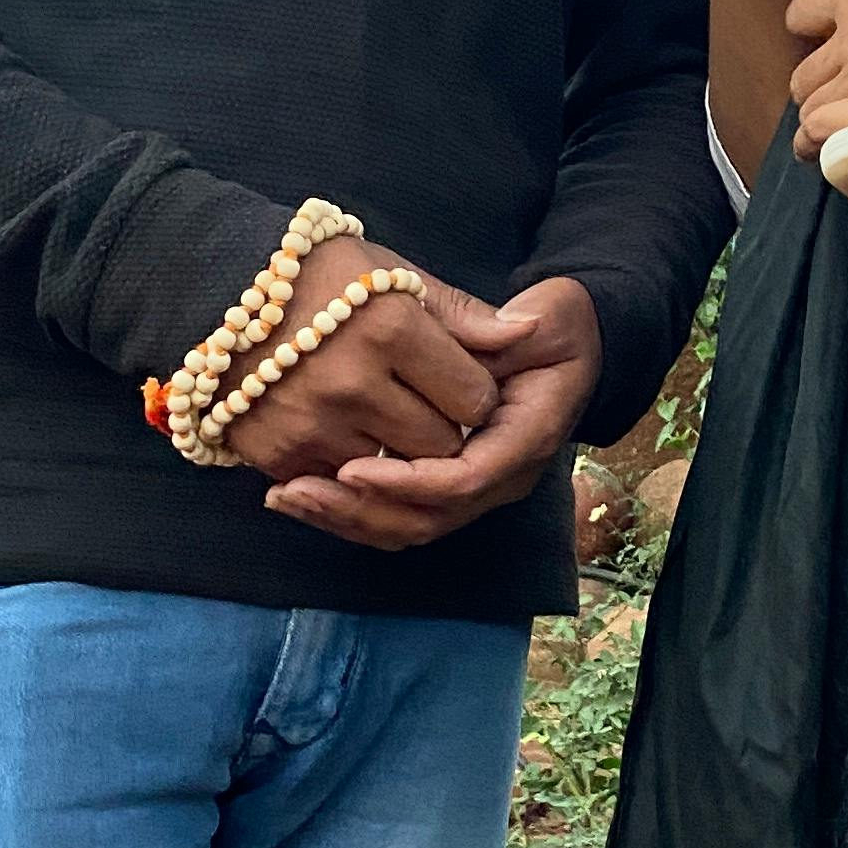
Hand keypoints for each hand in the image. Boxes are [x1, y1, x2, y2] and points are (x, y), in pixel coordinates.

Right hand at [211, 239, 503, 484]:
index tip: (456, 378)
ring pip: (394, 473)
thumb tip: (527, 335)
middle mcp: (350, 383)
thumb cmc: (319, 273)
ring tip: (379, 410)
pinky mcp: (277, 454)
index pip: (473, 397)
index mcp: (388, 329)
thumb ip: (462, 316)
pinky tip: (343, 430)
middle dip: (443, 430)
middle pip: (440, 445)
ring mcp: (311, 423)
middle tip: (423, 401)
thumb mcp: (395, 275)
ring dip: (396, 453)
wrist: (210, 285)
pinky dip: (351, 466)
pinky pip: (342, 484)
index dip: (473, 393)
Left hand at [262, 278, 604, 553]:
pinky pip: (395, 516)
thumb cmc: (551, 328)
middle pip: (427, 519)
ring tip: (285, 497)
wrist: (562, 346)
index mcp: (525, 442)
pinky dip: (347, 511)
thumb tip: (518, 328)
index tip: (352, 467)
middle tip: (297, 491)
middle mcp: (501, 478)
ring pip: (405, 527)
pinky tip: (296, 495)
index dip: (408, 481)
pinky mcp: (444, 487)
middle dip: (360, 510)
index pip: (464, 481)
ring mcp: (473, 489)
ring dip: (344, 518)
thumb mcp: (544, 319)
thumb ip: (513, 329)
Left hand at [787, 0, 847, 154]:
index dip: (811, 34)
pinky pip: (830, 136)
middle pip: (803, 74)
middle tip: (839, 100)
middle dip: (815, 88)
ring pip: (812, 111)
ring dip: (817, 126)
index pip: (801, 17)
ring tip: (832, 142)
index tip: (830, 45)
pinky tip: (837, 156)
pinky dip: (826, 147)